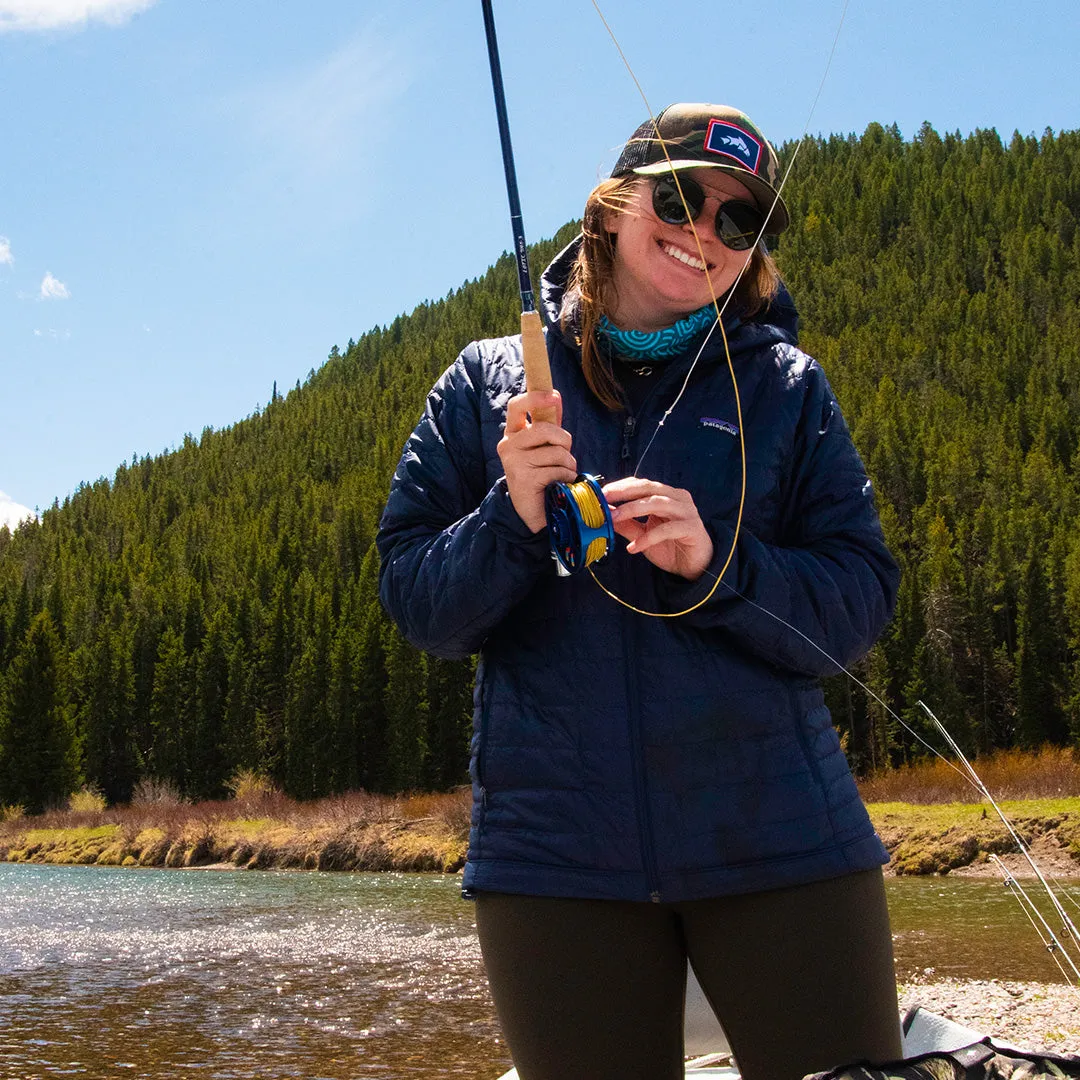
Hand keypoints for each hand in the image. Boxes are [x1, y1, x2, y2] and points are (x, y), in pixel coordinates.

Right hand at [498, 390, 577, 532]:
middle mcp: (509, 445)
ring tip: (560, 473)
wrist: (529, 510)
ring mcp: (514, 462)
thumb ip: (547, 424)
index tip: (553, 396)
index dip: (535, 398)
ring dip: (568, 464)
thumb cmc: (540, 474)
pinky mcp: (525, 478)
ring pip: (557, 452)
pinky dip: (566, 478)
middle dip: (564, 441)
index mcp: (512, 433)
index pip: (516, 406)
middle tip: (564, 453)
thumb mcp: (542, 447)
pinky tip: (558, 485)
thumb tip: (555, 396)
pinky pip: (558, 470)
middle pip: (545, 429)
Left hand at [602, 477, 713, 580]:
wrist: (695, 566)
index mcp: (666, 495)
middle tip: (605, 498)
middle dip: (624, 492)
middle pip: (649, 488)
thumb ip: (626, 524)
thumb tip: (605, 515)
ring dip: (633, 509)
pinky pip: (667, 529)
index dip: (621, 486)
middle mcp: (677, 498)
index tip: (601, 493)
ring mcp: (687, 511)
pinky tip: (633, 547)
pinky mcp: (692, 528)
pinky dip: (648, 538)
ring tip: (614, 518)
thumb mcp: (643, 535)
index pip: (642, 484)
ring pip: (658, 503)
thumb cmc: (670, 546)